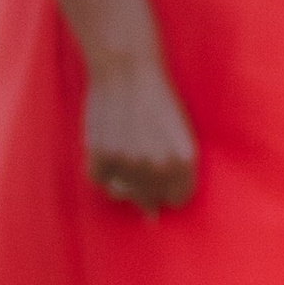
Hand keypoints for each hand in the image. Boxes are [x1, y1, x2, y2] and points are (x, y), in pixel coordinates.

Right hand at [84, 53, 197, 211]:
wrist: (127, 69)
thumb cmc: (157, 99)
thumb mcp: (178, 135)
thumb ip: (172, 174)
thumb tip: (151, 215)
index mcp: (185, 162)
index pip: (178, 199)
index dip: (167, 189)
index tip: (159, 175)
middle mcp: (159, 167)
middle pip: (148, 198)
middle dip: (143, 183)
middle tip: (137, 152)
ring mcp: (129, 163)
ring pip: (121, 191)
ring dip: (121, 176)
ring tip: (124, 144)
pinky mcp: (102, 155)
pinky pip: (98, 179)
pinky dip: (100, 168)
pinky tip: (107, 146)